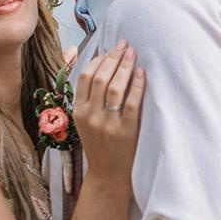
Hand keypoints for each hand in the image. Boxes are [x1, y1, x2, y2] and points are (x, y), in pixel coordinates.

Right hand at [75, 43, 145, 189]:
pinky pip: (131, 103)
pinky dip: (137, 85)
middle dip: (113, 58)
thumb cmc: (99, 143)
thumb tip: (100, 66)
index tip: (110, 48)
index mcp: (78, 111)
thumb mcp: (85, 121)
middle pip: (100, 78)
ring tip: (133, 53)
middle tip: (125, 45)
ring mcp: (107, 124)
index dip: (99, 59)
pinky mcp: (125, 131)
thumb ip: (89, 98)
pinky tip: (142, 72)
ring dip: (125, 67)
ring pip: (115, 88)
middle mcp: (90, 116)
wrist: (107, 174)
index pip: (85, 77)